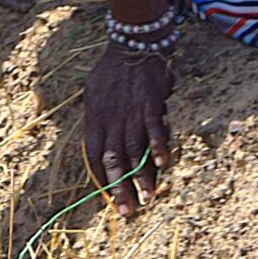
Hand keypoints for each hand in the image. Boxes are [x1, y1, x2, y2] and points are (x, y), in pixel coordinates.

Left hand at [84, 41, 174, 217]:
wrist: (132, 46)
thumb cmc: (111, 72)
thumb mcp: (92, 94)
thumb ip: (97, 120)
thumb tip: (100, 143)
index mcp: (94, 118)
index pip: (92, 155)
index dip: (100, 178)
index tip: (106, 198)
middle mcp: (111, 119)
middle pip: (113, 159)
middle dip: (120, 188)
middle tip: (127, 212)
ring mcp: (131, 113)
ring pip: (134, 150)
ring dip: (142, 176)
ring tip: (148, 198)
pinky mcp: (150, 106)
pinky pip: (154, 130)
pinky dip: (158, 147)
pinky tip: (164, 165)